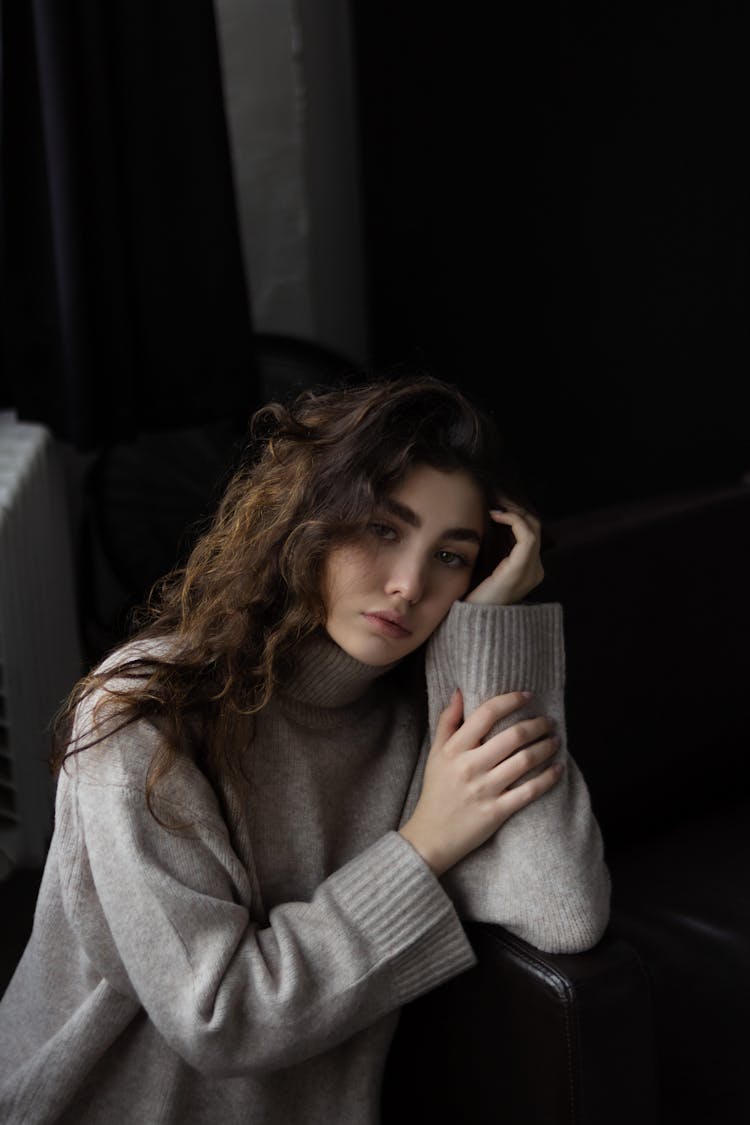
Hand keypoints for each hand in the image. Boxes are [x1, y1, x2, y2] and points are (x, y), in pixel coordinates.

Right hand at [399, 689, 561, 875]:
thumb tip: (459, 691)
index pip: (486, 714)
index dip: (510, 700)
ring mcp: (484, 790)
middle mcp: (470, 766)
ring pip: (525, 761)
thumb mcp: (435, 754)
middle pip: (512, 736)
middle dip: (537, 724)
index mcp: (454, 749)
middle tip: (548, 721)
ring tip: (555, 740)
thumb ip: (447, 721)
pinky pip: (529, 791)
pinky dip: (548, 778)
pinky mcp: (497, 812)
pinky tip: (558, 768)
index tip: (527, 696)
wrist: (431, 837)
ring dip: (546, 747)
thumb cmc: (436, 791)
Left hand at [466, 503, 543, 605]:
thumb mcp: (485, 570)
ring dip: (514, 511)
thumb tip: (484, 525)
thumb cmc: (473, 598)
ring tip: (495, 502)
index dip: (516, 515)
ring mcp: (531, 571)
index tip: (496, 504)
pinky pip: (527, 536)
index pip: (531, 534)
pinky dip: (513, 520)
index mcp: (529, 571)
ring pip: (533, 528)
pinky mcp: (520, 570)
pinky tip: (496, 514)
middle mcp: (536, 571)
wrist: (472, 623)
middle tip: (496, 496)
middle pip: (535, 527)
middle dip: (517, 508)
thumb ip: (493, 553)